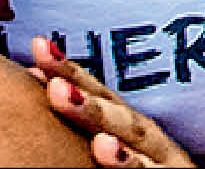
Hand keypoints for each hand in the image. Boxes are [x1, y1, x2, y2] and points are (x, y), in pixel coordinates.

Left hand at [28, 38, 196, 167]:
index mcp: (139, 132)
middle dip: (82, 88)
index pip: (104, 96)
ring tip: (62, 98)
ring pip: (133, 137)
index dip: (74, 71)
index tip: (39, 47)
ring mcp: (164, 164)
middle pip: (116, 110)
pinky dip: (127, 162)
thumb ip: (102, 131)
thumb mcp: (129, 155)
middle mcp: (154, 142)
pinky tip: (103, 149)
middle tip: (46, 68)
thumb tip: (43, 92)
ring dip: (98, 115)